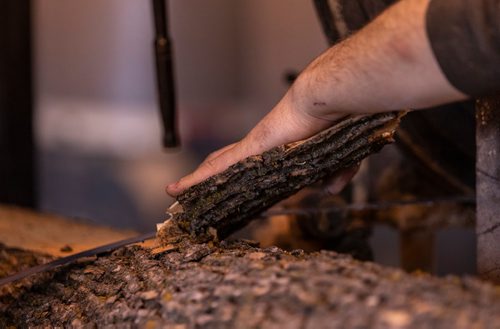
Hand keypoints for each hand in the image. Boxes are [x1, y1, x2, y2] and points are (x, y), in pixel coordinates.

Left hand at [166, 94, 344, 196]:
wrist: (326, 100)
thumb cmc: (333, 123)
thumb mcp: (339, 158)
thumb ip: (337, 174)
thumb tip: (329, 190)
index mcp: (278, 151)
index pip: (251, 165)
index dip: (238, 174)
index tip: (230, 187)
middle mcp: (259, 149)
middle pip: (225, 163)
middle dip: (209, 178)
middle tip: (194, 192)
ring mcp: (250, 148)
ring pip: (214, 168)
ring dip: (196, 182)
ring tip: (176, 194)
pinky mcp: (247, 148)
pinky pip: (215, 169)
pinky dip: (194, 180)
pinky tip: (175, 190)